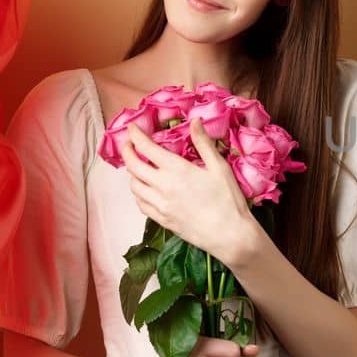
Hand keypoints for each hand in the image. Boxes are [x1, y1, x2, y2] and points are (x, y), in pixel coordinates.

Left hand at [120, 119, 257, 264]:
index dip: (135, 135)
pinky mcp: (162, 220)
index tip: (132, 127)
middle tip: (129, 144)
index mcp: (176, 170)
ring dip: (132, 173)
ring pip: (134, 185)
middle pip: (133, 166)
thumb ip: (204, 143)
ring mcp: (160, 205)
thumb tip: (195, 121)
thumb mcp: (220, 167)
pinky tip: (145, 189)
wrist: (229, 235)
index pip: (146, 148)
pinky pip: (141, 204)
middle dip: (127, 151)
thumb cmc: (228, 200)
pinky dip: (138, 193)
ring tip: (138, 166)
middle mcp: (162, 187)